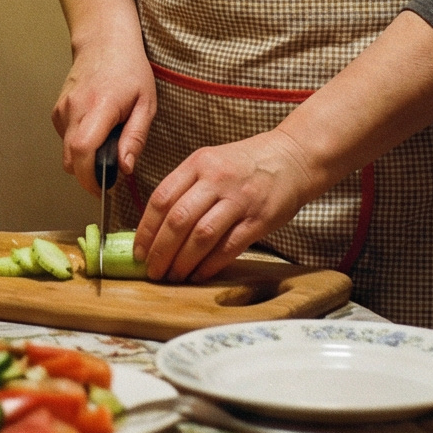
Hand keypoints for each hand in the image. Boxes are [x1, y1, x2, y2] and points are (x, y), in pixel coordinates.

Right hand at [51, 31, 156, 193]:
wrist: (104, 40)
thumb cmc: (129, 69)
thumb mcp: (146, 103)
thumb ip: (135, 137)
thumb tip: (125, 168)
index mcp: (100, 106)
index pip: (82, 151)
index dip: (89, 178)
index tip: (103, 189)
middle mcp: (74, 108)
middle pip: (70, 159)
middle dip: (89, 174)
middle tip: (111, 170)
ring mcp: (62, 109)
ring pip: (66, 151)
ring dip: (85, 158)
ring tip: (107, 140)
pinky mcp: (57, 110)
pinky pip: (65, 139)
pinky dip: (79, 143)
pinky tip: (96, 128)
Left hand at [131, 129, 324, 283]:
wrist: (293, 156)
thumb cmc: (248, 163)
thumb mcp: (211, 161)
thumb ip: (187, 187)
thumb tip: (158, 225)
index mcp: (198, 163)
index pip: (161, 198)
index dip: (146, 229)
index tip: (139, 250)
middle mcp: (216, 179)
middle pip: (178, 220)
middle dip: (160, 250)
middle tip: (152, 270)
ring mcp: (239, 199)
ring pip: (201, 236)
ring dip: (182, 261)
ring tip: (173, 276)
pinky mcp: (259, 219)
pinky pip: (228, 247)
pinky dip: (209, 264)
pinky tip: (198, 274)